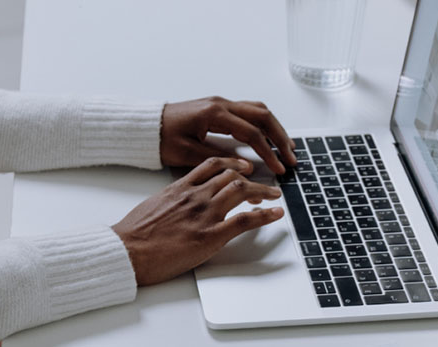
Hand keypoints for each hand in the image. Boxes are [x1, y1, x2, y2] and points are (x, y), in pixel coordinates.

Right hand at [112, 157, 284, 285]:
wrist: (128, 250)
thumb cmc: (134, 233)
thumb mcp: (153, 205)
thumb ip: (172, 200)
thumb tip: (179, 202)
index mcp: (180, 187)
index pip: (212, 165)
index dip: (232, 164)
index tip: (241, 167)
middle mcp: (196, 196)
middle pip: (232, 176)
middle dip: (252, 178)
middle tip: (263, 185)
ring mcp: (205, 214)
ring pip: (241, 191)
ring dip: (263, 192)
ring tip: (274, 195)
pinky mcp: (210, 235)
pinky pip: (245, 220)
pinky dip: (265, 215)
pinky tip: (275, 213)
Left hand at [160, 96, 296, 174]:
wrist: (146, 126)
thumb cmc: (162, 139)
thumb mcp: (187, 154)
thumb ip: (218, 158)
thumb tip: (246, 166)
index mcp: (214, 114)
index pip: (252, 132)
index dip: (268, 152)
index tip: (279, 168)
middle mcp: (221, 104)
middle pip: (262, 116)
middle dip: (280, 137)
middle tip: (291, 157)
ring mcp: (220, 103)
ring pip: (258, 110)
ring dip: (275, 128)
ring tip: (286, 147)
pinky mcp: (218, 108)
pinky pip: (248, 111)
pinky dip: (263, 123)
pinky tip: (269, 137)